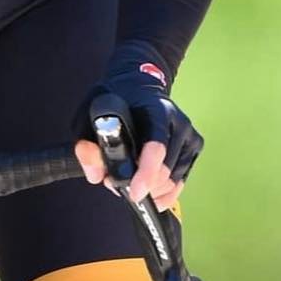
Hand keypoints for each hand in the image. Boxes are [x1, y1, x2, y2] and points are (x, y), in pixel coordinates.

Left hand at [74, 44, 202, 210]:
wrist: (139, 87)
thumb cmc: (115, 101)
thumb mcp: (89, 114)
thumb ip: (87, 144)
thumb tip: (96, 175)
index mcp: (157, 110)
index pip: (156, 146)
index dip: (146, 172)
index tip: (135, 192)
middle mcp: (179, 123)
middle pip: (164, 170)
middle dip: (139, 184)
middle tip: (115, 180)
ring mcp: (189, 136)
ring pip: (172, 181)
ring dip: (150, 189)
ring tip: (130, 177)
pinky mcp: (194, 148)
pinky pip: (179, 182)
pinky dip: (162, 193)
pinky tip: (148, 190)